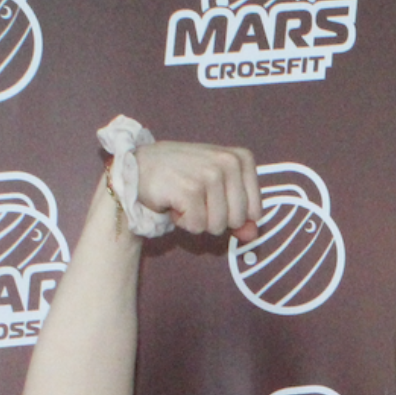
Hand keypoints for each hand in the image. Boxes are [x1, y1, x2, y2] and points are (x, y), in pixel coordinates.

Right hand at [133, 141, 260, 242]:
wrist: (140, 166)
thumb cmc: (182, 178)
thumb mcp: (217, 191)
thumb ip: (239, 214)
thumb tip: (251, 235)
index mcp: (241, 159)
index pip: (255, 212)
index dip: (233, 215)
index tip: (213, 197)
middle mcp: (228, 162)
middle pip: (237, 221)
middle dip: (214, 219)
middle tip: (195, 197)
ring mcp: (209, 174)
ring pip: (217, 226)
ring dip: (197, 220)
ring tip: (184, 198)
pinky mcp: (190, 189)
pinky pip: (197, 226)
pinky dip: (183, 221)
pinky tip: (173, 201)